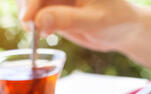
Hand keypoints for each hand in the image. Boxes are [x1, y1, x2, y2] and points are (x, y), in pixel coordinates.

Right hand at [17, 0, 139, 51]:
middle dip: (27, 7)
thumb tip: (39, 20)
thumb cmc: (116, 20)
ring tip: (36, 33)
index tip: (28, 19)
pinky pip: (36, 11)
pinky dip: (33, 22)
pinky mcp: (54, 7)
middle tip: (30, 28)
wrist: (123, 30)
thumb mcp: (94, 21)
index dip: (32, 1)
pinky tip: (40, 32)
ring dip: (28, 16)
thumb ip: (66, 19)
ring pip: (32, 2)